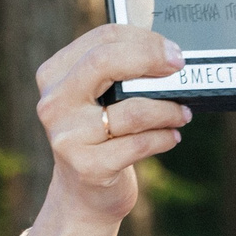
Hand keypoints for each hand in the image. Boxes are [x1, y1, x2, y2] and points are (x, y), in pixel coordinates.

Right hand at [31, 25, 190, 233]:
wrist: (83, 196)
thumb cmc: (100, 137)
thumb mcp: (99, 99)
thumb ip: (120, 72)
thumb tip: (168, 53)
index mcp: (54, 76)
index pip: (101, 40)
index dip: (142, 39)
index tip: (171, 50)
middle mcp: (54, 103)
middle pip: (104, 61)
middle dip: (150, 59)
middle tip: (179, 67)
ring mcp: (67, 137)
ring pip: (132, 110)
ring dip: (168, 110)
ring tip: (181, 114)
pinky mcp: (87, 167)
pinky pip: (139, 144)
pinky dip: (163, 138)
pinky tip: (171, 137)